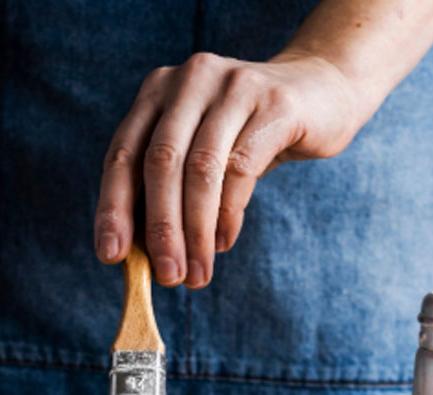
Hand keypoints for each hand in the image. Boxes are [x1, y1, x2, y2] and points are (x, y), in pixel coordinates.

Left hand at [94, 51, 357, 287]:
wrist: (322, 92)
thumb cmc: (248, 133)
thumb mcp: (201, 151)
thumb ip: (169, 187)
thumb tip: (140, 253)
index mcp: (158, 90)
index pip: (123, 154)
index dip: (113, 208)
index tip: (111, 256)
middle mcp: (190, 80)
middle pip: (160, 162)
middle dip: (160, 228)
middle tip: (166, 276)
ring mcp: (233, 86)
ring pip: (201, 169)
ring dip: (196, 231)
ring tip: (197, 272)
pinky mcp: (274, 104)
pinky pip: (242, 168)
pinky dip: (228, 214)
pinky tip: (223, 241)